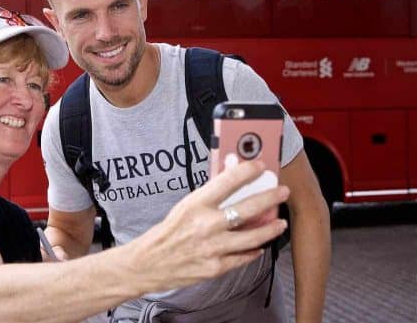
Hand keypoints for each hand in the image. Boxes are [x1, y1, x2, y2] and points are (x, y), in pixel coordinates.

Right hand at [129, 160, 288, 293]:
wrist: (149, 263)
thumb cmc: (167, 233)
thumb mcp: (184, 207)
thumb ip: (209, 196)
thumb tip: (230, 178)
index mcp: (195, 205)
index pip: (227, 182)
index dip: (247, 171)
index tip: (260, 165)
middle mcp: (206, 225)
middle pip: (247, 208)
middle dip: (270, 198)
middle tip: (283, 192)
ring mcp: (213, 248)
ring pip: (252, 237)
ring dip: (271, 228)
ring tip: (281, 223)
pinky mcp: (216, 267)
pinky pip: (242, 257)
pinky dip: (253, 250)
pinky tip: (259, 245)